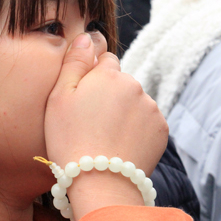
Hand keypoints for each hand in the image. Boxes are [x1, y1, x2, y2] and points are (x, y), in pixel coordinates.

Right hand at [44, 33, 167, 219]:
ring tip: (105, 138)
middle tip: (91, 123)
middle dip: (110, 96)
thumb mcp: (58, 98)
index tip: (83, 100)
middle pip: (121, 82)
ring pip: (134, 102)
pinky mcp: (161, 129)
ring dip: (124, 112)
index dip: (92, 79)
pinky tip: (120, 145)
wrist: (100, 183)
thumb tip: (87, 37)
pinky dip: (136, 130)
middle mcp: (134, 85)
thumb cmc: (70, 140)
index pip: (104, 61)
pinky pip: (147, 121)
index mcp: (108, 73)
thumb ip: (74, 62)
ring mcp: (151, 107)